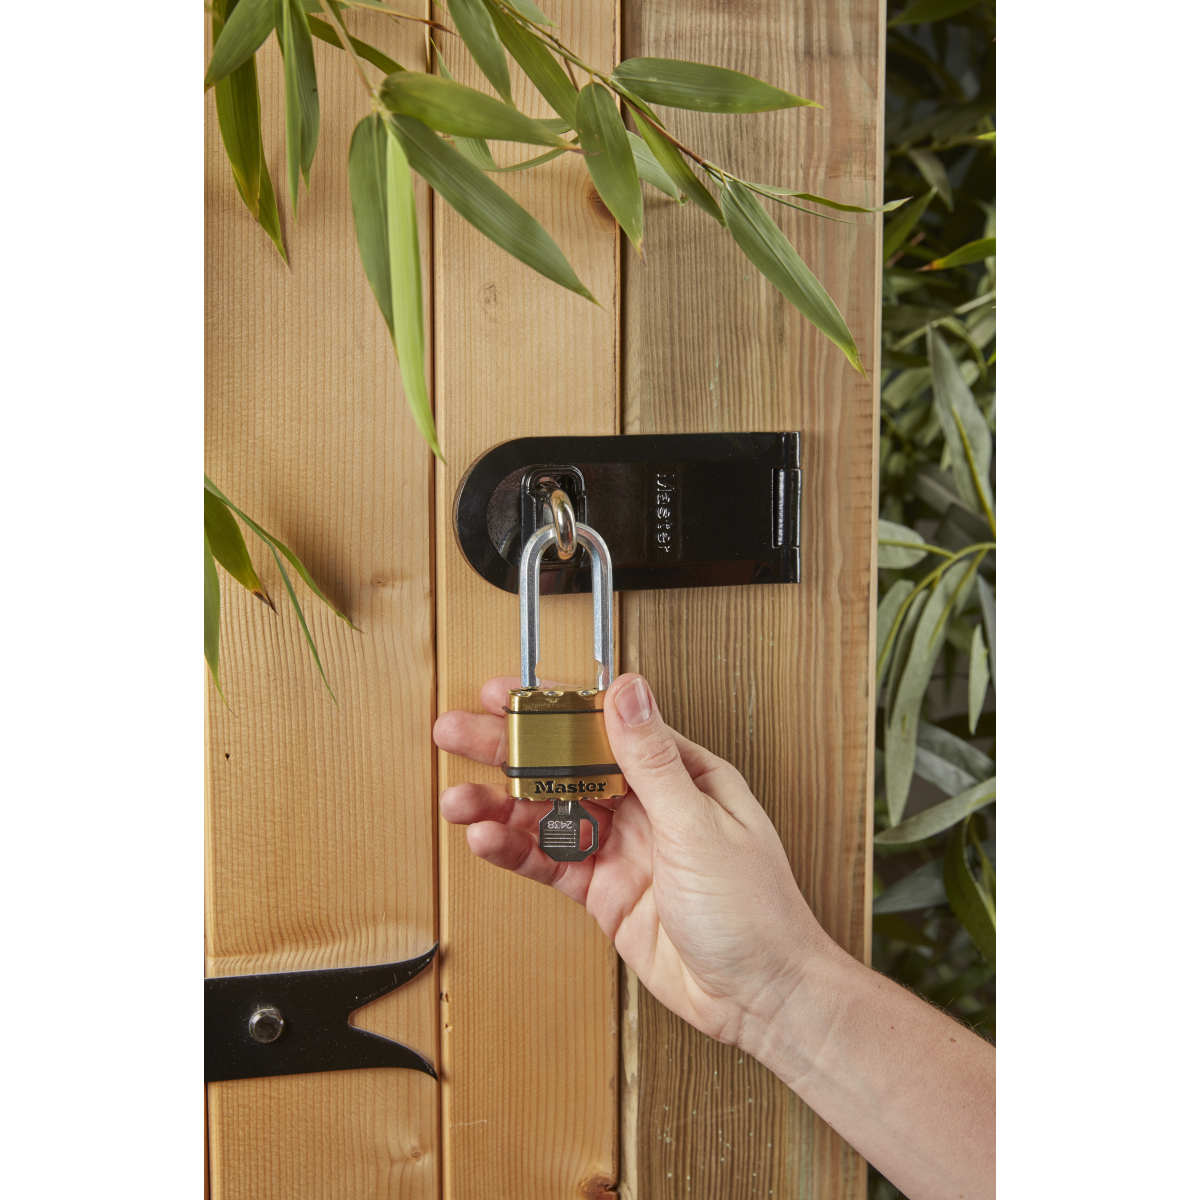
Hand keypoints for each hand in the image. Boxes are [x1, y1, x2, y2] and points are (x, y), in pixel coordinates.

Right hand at [433, 672, 832, 1050]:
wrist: (761, 997)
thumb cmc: (756, 911)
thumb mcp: (699, 825)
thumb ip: (653, 760)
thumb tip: (629, 690)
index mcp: (681, 773)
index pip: (605, 725)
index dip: (552, 709)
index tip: (506, 694)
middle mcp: (648, 804)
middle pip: (566, 766)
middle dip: (510, 750)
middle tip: (457, 734)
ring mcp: (623, 848)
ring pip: (550, 814)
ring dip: (502, 805)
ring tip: (458, 800)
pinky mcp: (604, 891)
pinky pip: (552, 862)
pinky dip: (517, 851)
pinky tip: (487, 840)